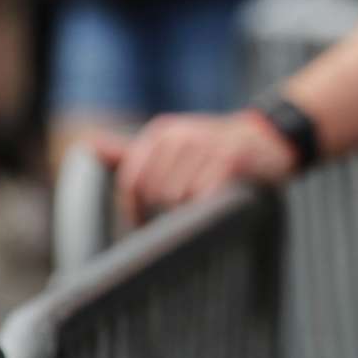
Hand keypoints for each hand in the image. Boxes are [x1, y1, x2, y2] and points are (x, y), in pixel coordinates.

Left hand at [101, 111, 296, 224]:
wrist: (269, 141)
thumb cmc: (213, 150)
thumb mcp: (171, 144)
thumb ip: (130, 151)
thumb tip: (88, 146)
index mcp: (162, 133)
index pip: (132, 180)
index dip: (134, 209)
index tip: (142, 225)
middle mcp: (181, 135)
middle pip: (154, 192)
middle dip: (165, 210)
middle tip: (184, 212)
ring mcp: (206, 145)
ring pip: (178, 197)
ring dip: (190, 210)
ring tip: (204, 204)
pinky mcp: (230, 159)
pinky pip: (204, 197)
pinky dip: (209, 207)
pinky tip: (219, 203)